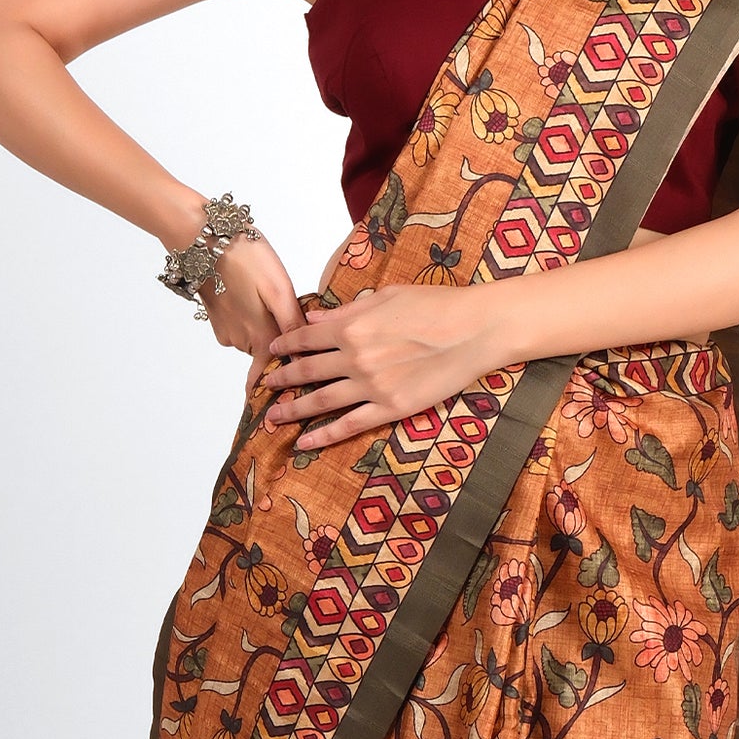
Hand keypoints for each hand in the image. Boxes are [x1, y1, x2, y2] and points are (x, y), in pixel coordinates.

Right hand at [191, 236, 304, 388]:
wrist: (203, 238)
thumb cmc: (244, 257)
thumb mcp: (279, 289)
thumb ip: (292, 325)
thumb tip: (305, 357)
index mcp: (260, 336)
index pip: (274, 375)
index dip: (283, 385)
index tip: (290, 397)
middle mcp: (241, 340)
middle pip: (267, 353)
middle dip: (280, 343)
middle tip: (289, 317)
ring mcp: (225, 330)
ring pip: (253, 337)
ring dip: (264, 325)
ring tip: (270, 298)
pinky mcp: (216, 318)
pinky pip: (239, 325)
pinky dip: (248, 315)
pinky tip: (252, 293)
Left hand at [262, 285, 510, 449]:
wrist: (475, 330)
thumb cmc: (437, 306)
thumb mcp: (388, 296)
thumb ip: (348, 309)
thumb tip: (315, 317)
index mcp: (352, 324)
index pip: (306, 337)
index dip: (285, 344)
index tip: (272, 350)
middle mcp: (355, 356)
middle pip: (306, 370)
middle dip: (281, 379)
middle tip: (264, 386)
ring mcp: (371, 385)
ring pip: (320, 401)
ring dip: (292, 410)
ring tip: (272, 417)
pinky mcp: (390, 408)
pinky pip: (349, 425)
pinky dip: (323, 435)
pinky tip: (304, 442)